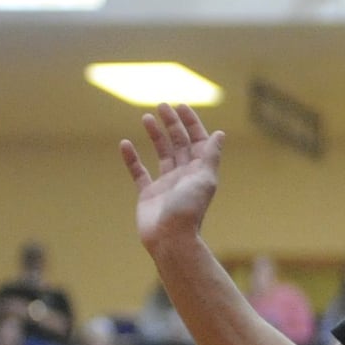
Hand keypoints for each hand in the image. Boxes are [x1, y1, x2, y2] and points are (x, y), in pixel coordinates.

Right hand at [120, 103, 225, 251]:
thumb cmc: (189, 209)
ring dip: (156, 135)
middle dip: (172, 124)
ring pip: (162, 154)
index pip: (198, 142)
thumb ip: (210, 156)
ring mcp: (166, 185)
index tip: (180, 106)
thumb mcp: (204, 179)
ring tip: (147, 117)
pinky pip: (139, 172)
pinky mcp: (148, 195)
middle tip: (162, 105)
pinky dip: (132, 158)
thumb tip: (219, 134)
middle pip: (180, 144)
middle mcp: (185, 176)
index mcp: (200, 172)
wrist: (170, 238)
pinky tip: (125, 143)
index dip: (191, 123)